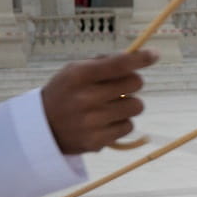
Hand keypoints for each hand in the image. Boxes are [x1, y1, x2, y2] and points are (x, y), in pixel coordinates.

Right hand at [42, 50, 157, 153]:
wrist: (42, 129)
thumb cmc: (65, 93)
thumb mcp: (75, 71)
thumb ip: (104, 62)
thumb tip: (137, 57)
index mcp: (79, 75)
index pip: (118, 64)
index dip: (140, 58)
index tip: (154, 54)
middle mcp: (86, 98)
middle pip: (135, 84)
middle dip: (133, 82)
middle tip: (121, 87)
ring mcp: (91, 122)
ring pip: (136, 106)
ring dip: (129, 104)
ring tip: (111, 106)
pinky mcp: (96, 141)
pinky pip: (129, 127)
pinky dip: (121, 123)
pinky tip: (105, 122)